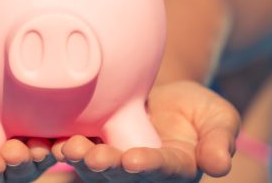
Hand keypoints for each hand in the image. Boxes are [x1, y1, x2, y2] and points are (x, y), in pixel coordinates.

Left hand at [52, 81, 238, 182]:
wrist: (167, 98)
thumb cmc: (198, 110)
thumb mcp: (219, 118)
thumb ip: (219, 139)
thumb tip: (219, 165)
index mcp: (174, 169)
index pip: (161, 169)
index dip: (148, 166)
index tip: (134, 160)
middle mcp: (142, 172)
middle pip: (122, 174)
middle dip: (107, 166)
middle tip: (92, 156)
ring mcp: (115, 162)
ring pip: (95, 167)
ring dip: (80, 159)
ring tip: (69, 147)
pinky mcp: (95, 145)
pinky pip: (78, 150)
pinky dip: (64, 147)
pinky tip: (51, 139)